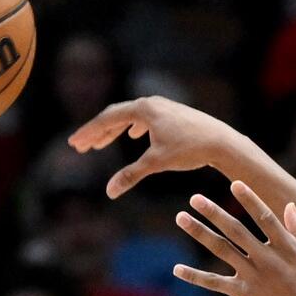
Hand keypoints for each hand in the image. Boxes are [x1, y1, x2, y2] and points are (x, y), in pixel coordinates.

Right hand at [68, 96, 247, 197]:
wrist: (221, 141)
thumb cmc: (190, 149)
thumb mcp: (156, 163)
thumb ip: (131, 175)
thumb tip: (109, 192)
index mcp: (142, 110)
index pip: (107, 119)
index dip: (89, 133)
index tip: (74, 144)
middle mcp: (150, 103)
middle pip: (115, 115)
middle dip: (97, 132)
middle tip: (80, 146)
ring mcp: (162, 106)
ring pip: (130, 117)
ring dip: (113, 130)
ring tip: (100, 144)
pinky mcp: (172, 113)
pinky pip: (144, 118)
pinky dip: (132, 127)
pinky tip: (133, 135)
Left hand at [175, 181, 295, 295]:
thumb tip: (290, 206)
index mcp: (288, 248)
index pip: (265, 217)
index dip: (249, 199)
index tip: (234, 183)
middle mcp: (269, 259)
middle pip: (236, 230)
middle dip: (214, 212)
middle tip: (195, 197)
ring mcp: (255, 277)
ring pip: (222, 250)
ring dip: (199, 232)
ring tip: (181, 218)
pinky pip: (216, 283)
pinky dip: (195, 276)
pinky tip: (177, 269)